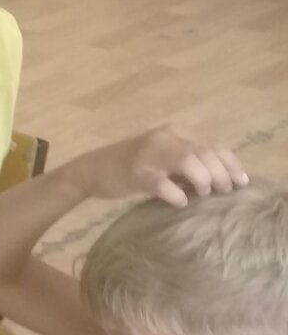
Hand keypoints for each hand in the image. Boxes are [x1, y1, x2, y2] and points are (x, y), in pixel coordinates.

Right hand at [62, 127, 247, 206]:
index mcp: (175, 132)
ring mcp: (148, 154)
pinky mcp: (135, 173)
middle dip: (221, 174)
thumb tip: (224, 179)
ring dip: (203, 180)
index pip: (213, 144)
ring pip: (188, 160)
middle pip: (205, 152)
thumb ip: (190, 163)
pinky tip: (180, 202)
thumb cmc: (133, 166)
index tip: (241, 183)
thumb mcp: (165, 158)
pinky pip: (163, 184)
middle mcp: (164, 137)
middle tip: (223, 192)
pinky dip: (176, 195)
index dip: (231, 163)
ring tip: (203, 194)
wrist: (91, 170)